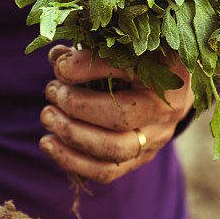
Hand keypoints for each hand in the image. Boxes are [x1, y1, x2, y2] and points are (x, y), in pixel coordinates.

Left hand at [39, 45, 193, 183]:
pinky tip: (49, 144)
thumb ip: (90, 52)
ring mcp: (155, 139)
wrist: (172, 89)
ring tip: (47, 117)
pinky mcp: (140, 159)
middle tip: (52, 91)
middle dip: (77, 106)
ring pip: (113, 151)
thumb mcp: (122, 47)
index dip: (86, 68)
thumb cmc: (141, 60)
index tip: (61, 65)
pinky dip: (72, 160)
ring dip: (72, 135)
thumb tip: (58, 60)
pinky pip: (106, 171)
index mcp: (166, 73)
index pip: (124, 70)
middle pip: (120, 118)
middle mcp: (166, 110)